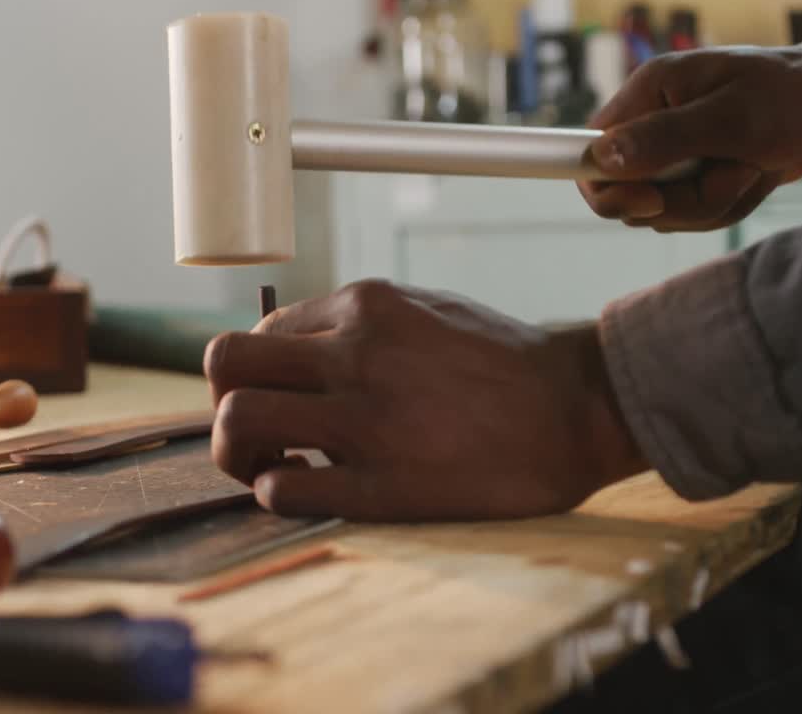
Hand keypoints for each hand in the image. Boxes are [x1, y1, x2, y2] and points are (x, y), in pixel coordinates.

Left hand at [203, 280, 648, 521]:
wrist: (580, 410)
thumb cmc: (504, 363)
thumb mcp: (424, 310)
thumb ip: (358, 325)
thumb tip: (294, 350)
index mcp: (363, 308)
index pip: (258, 333)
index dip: (254, 375)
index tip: (277, 399)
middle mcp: (353, 354)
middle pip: (222, 366)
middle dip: (221, 403)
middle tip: (252, 432)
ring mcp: (365, 420)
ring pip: (237, 423)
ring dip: (236, 454)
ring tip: (271, 467)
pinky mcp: (383, 485)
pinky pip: (284, 491)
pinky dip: (276, 494)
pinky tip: (307, 491)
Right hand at [580, 33, 801, 232]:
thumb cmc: (786, 98)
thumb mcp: (729, 118)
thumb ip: (664, 137)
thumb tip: (603, 158)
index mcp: (647, 96)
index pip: (590, 152)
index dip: (607, 188)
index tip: (649, 201)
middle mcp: (649, 125)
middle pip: (628, 195)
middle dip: (683, 199)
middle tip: (730, 174)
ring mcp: (667, 155)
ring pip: (662, 212)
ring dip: (711, 203)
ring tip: (749, 168)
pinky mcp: (687, 178)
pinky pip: (688, 215)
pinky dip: (724, 206)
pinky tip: (749, 177)